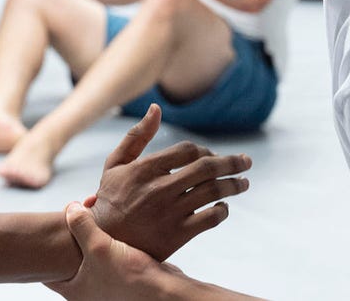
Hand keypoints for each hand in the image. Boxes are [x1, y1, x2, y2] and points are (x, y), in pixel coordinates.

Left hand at [45, 202, 185, 300]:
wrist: (165, 291)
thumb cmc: (130, 277)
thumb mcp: (98, 247)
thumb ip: (81, 225)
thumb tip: (70, 208)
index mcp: (74, 291)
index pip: (49, 269)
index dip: (48, 246)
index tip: (52, 227)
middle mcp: (88, 291)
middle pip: (71, 256)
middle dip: (73, 232)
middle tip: (78, 211)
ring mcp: (105, 284)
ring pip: (91, 253)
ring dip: (93, 232)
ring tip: (96, 210)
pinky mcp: (123, 277)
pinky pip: (109, 254)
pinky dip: (109, 239)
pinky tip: (116, 222)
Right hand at [90, 104, 252, 260]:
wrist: (103, 241)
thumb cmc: (111, 198)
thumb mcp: (115, 164)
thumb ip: (136, 136)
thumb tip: (156, 109)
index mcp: (145, 168)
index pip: (188, 150)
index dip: (206, 150)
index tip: (213, 155)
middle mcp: (159, 189)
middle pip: (207, 169)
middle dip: (232, 163)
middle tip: (246, 162)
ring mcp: (169, 213)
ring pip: (213, 193)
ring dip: (234, 185)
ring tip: (244, 183)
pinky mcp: (176, 236)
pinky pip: (210, 219)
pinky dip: (222, 211)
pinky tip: (223, 206)